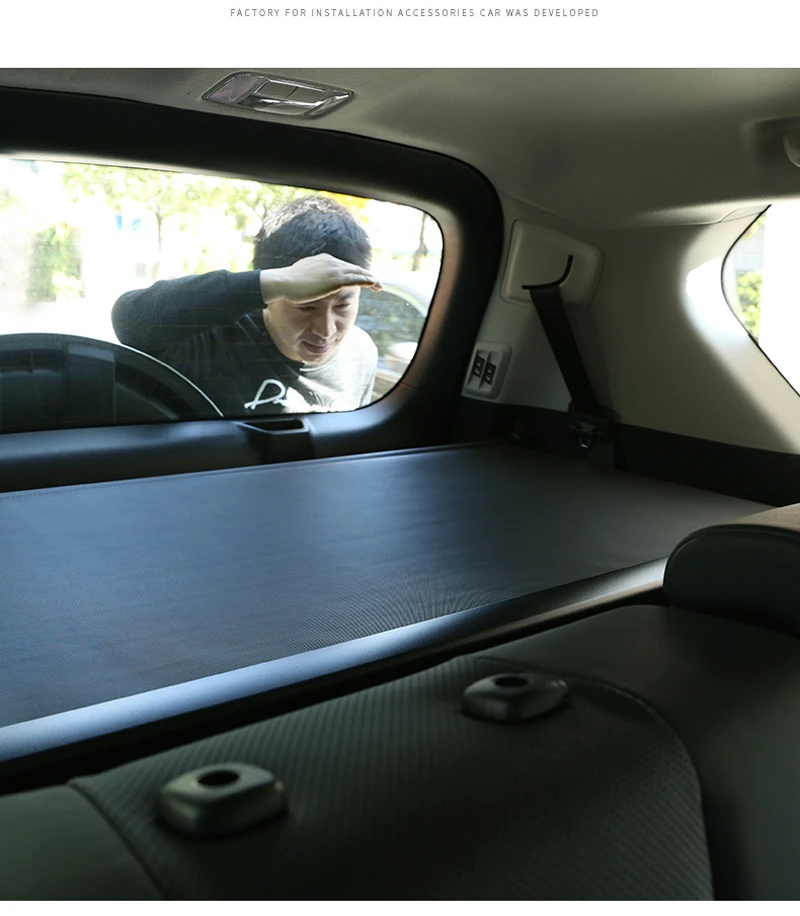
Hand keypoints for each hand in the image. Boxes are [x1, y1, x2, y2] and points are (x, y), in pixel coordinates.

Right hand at [259, 253, 380, 304]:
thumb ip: (308, 279)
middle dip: (365, 274)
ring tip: (380, 285)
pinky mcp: (336, 279)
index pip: (343, 266)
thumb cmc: (287, 284)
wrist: (283, 283)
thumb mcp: (300, 278)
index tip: (360, 278)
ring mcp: (334, 269)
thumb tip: (306, 283)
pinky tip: (375, 284)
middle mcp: (330, 261)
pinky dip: (368, 281)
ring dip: (371, 278)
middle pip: (353, 268)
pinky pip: (357, 279)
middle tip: (375, 281)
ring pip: (358, 272)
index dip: (353, 272)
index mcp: (323, 260)